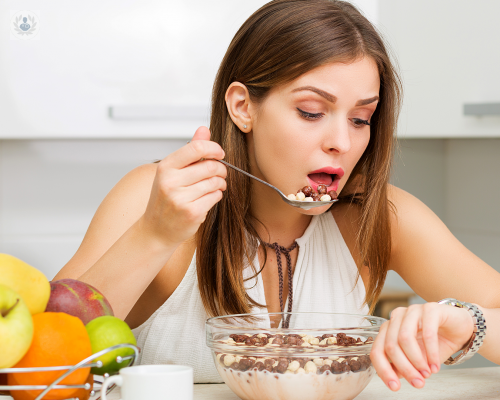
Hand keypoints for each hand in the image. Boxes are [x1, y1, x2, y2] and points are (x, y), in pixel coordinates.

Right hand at [141, 126, 226, 245]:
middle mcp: (171, 181)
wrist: (156, 229)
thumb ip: (191, 150)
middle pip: (210, 166)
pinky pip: (215, 196)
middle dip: (221, 169)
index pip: (196, 148)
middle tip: (220, 173)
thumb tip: (204, 129)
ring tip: (215, 186)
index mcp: (166, 167)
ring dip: (220, 183)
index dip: (214, 148)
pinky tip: (209, 198)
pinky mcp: (192, 212)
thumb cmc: (166, 199)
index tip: (220, 153)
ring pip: (215, 182)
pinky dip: (217, 195)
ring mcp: (181, 198)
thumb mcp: (173, 172)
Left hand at [370, 302, 473, 390]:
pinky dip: (431, 353)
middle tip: (417, 383)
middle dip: (404, 368)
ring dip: (416, 361)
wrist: (460, 328)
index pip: (377, 350)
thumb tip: (392, 378)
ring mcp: (412, 310)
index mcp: (389, 328)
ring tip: (427, 374)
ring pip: (404, 338)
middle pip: (390, 346)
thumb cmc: (436, 342)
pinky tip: (435, 366)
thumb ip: (402, 365)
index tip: (395, 387)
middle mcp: (397, 317)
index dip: (384, 370)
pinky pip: (427, 333)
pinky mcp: (430, 308)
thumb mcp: (417, 358)